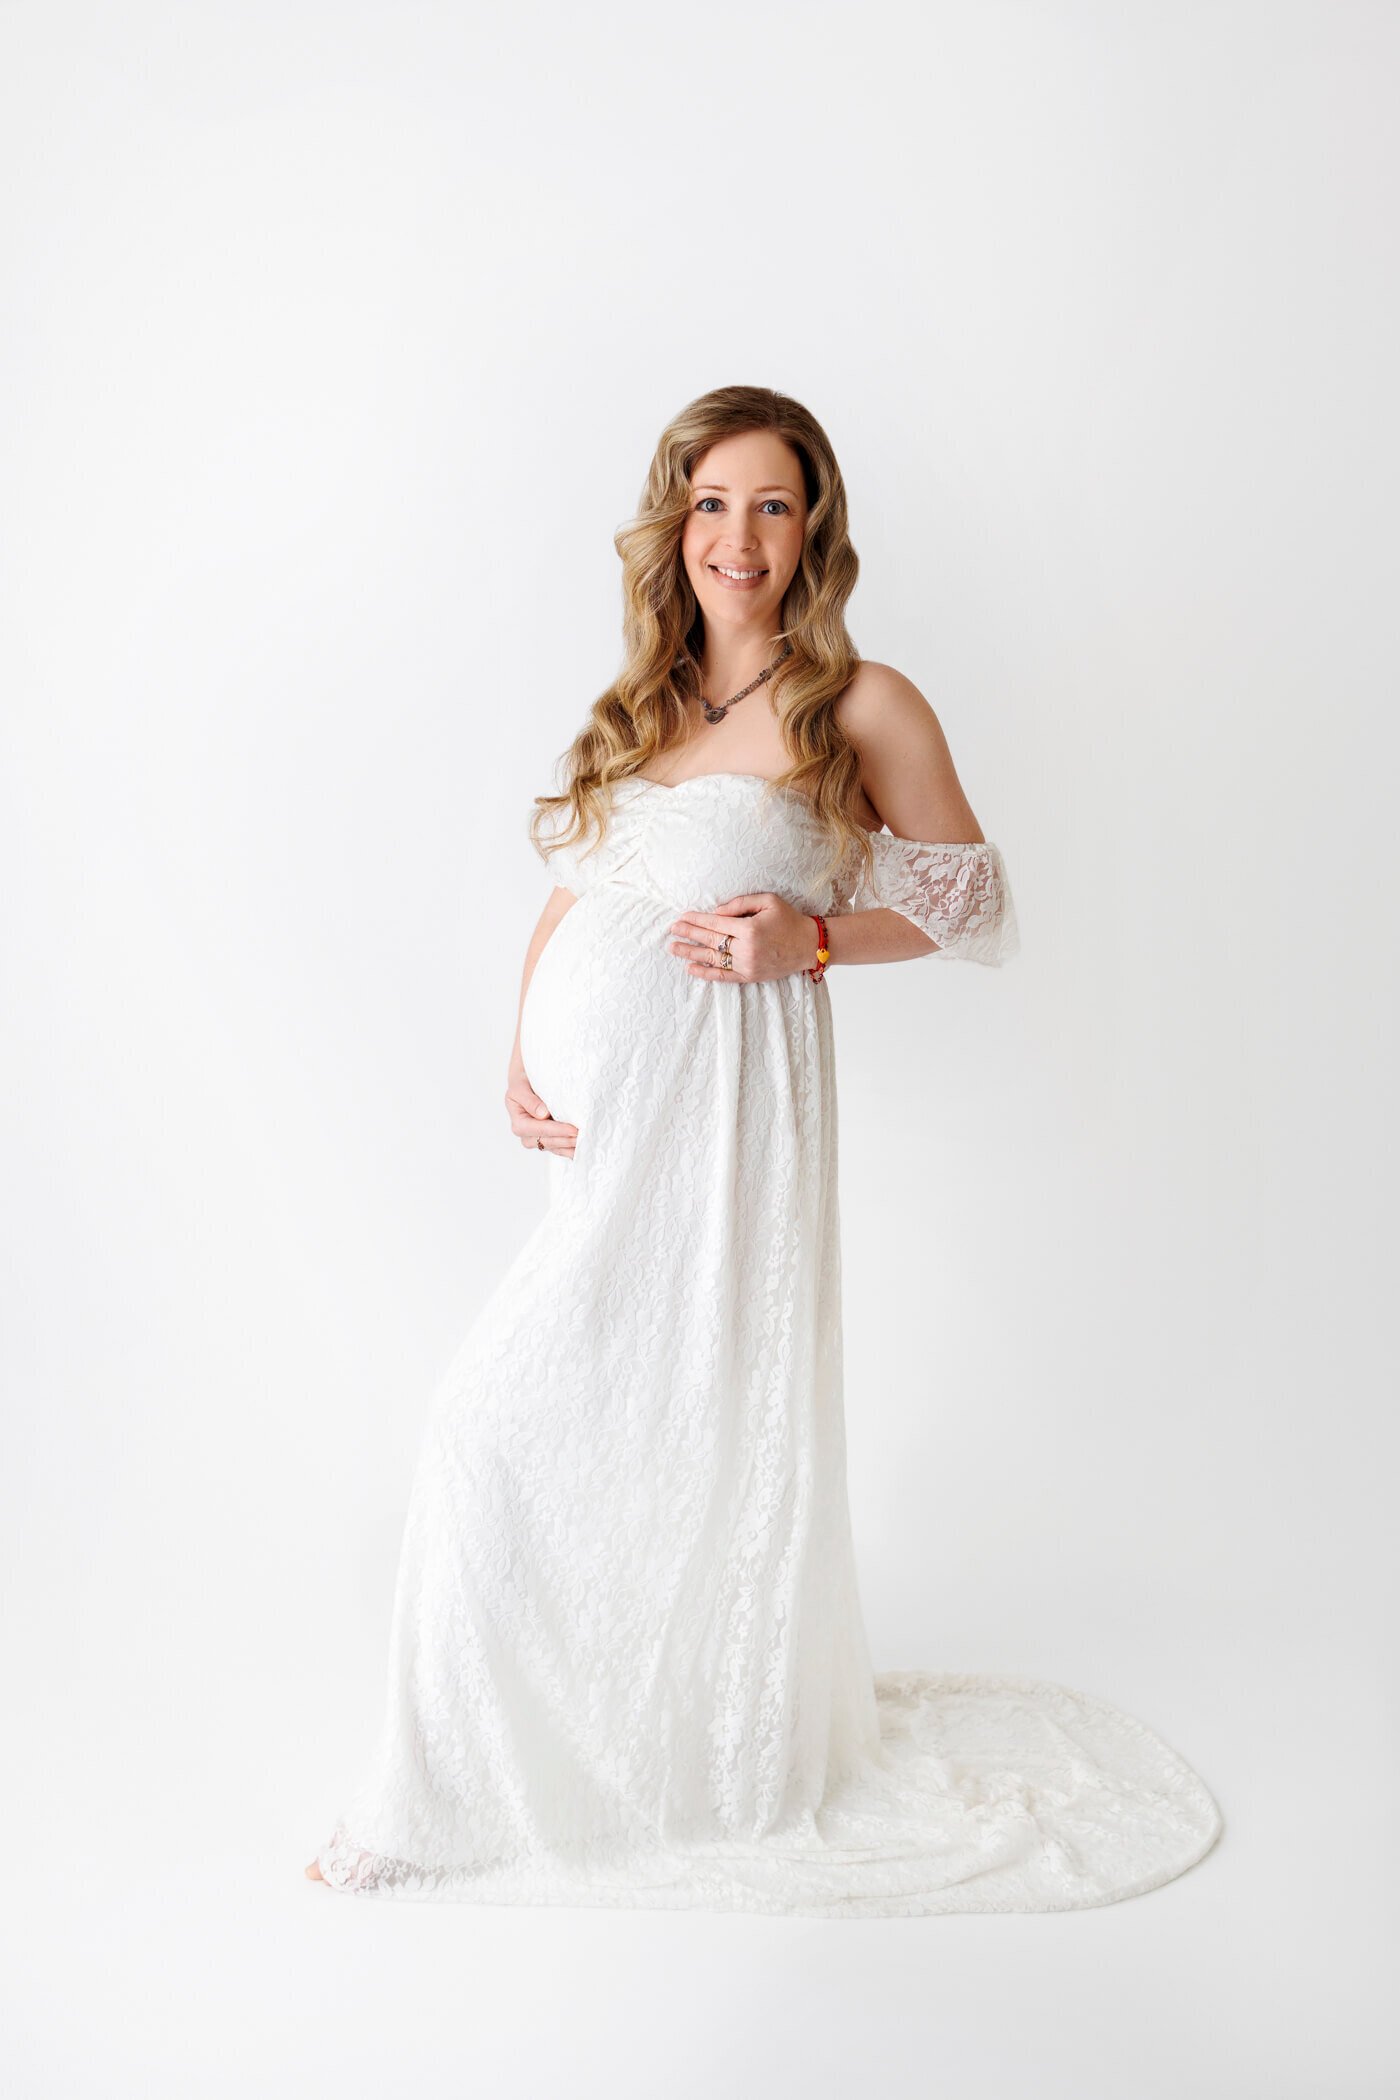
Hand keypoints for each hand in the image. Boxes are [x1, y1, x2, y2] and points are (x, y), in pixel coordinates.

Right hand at [505, 1065, 576, 1158]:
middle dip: (567, 1140)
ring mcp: (537, 1141)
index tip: (573, 1129)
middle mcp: (527, 1136)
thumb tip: (543, 1114)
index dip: (558, 1130)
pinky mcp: (547, 1142)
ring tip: (586, 1143)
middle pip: (550, 1141)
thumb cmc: (522, 1085)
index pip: (540, 1130)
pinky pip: (560, 1149)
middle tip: (584, 1136)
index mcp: (519, 1125)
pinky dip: (571, 1150)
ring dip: (571, 1147)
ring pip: (556, 1148)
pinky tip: (582, 1149)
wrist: (526, 1086)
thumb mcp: (520, 1088)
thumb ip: (529, 1101)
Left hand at [667, 893, 821, 983]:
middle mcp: (746, 949)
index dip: (697, 920)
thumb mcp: (768, 901)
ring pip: (712, 959)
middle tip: (672, 929)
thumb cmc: (788, 920)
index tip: (682, 917)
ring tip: (673, 948)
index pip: (716, 923)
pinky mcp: (750, 977)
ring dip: (691, 953)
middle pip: (711, 940)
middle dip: (689, 933)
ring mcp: (747, 965)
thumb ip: (740, 903)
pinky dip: (705, 973)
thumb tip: (716, 911)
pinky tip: (690, 968)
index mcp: (750, 929)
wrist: (809, 946)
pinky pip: (723, 976)